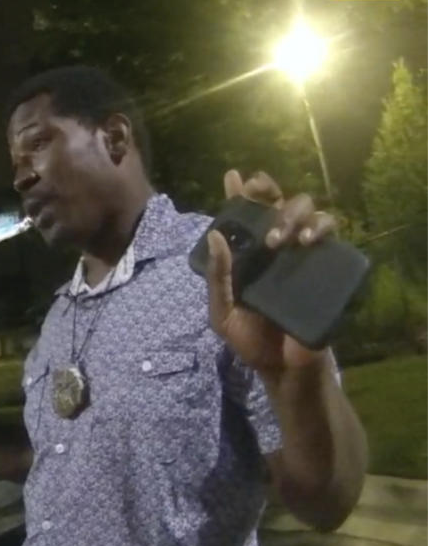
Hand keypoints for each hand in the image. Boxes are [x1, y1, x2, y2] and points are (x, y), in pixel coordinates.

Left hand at [206, 170, 336, 375]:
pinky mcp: (325, 266)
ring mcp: (302, 255)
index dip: (239, 193)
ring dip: (292, 214)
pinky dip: (320, 228)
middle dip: (266, 195)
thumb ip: (217, 278)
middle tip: (258, 202)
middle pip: (277, 203)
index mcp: (247, 255)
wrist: (284, 369)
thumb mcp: (223, 312)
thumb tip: (215, 236)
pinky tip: (307, 241)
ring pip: (307, 210)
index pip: (243, 216)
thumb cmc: (250, 340)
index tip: (232, 177)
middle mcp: (275, 248)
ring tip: (280, 240)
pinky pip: (330, 234)